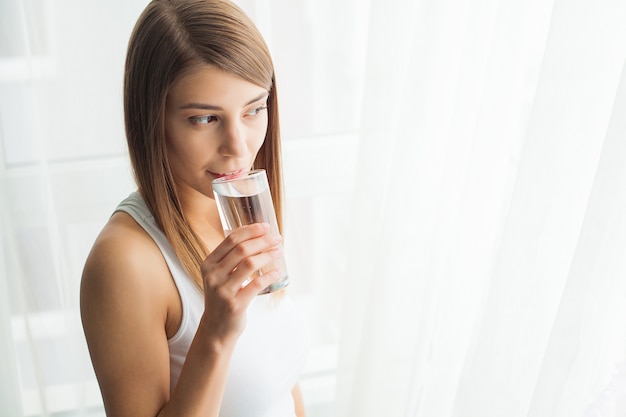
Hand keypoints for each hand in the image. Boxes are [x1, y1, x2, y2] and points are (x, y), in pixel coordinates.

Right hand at [199, 223, 281, 343]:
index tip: (266, 227)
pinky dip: (270, 275)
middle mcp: (213, 275)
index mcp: (208, 264)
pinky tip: (278, 271)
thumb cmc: (222, 298)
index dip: (250, 230)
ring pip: (249, 264)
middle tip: (276, 238)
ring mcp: (223, 290)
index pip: (230, 239)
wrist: (216, 329)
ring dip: (268, 255)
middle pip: (241, 249)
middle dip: (262, 240)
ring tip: (279, 251)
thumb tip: (256, 236)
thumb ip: (230, 258)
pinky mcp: (235, 304)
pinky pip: (256, 284)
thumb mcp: (218, 276)